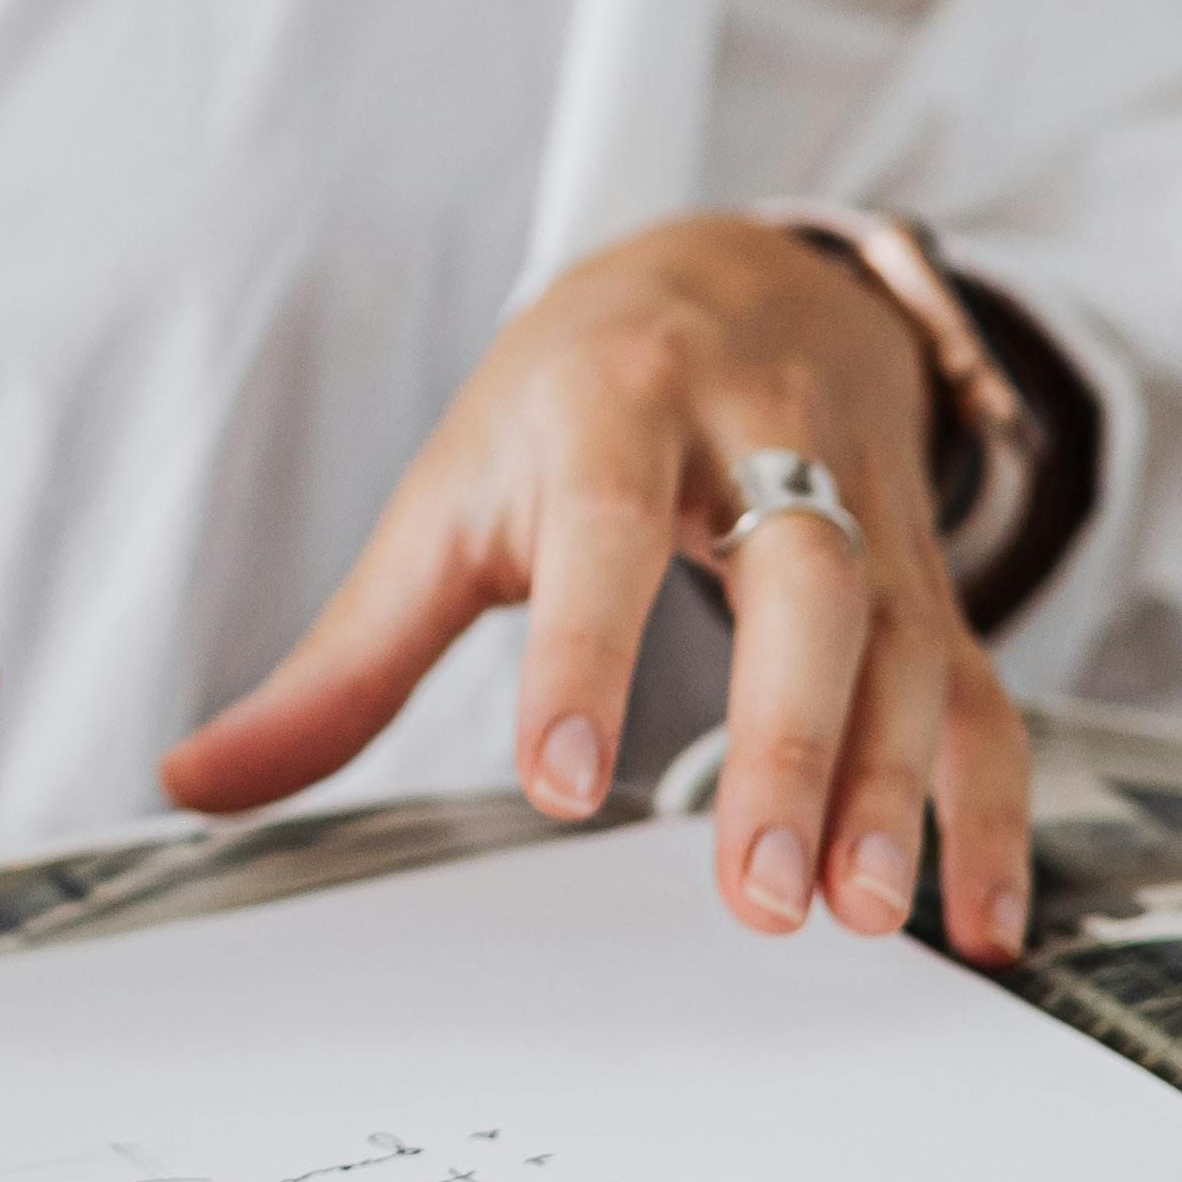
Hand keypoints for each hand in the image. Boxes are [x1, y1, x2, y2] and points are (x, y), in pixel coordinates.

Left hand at [162, 216, 1030, 961]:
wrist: (742, 267)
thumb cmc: (572, 400)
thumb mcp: (448, 499)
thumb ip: (340, 658)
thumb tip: (196, 782)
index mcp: (616, 413)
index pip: (608, 531)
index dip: (586, 653)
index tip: (559, 783)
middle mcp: (764, 444)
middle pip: (802, 584)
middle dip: (787, 741)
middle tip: (758, 890)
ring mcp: (865, 507)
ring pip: (905, 642)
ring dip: (891, 786)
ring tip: (854, 913)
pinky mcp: (928, 573)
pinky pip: (981, 688)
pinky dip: (984, 803)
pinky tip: (971, 914)